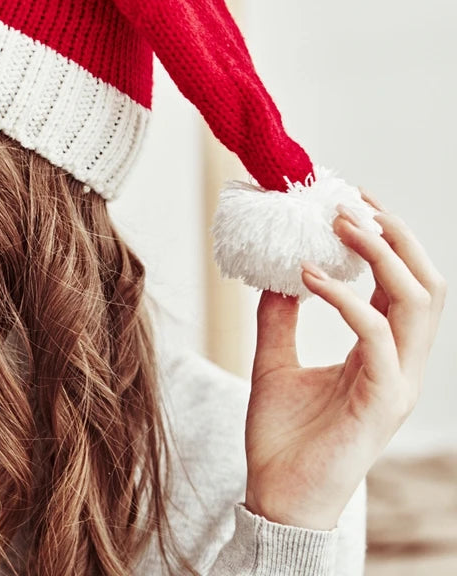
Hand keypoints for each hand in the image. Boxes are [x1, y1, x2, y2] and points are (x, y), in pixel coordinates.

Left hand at [242, 190, 445, 529]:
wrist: (275, 495)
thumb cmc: (282, 435)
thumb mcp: (274, 360)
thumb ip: (280, 318)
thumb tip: (276, 276)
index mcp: (380, 353)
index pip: (401, 286)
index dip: (385, 241)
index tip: (352, 203)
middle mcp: (398, 364)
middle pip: (424, 285)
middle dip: (395, 237)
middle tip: (350, 203)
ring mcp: (396, 384)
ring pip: (416, 303)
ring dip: (381, 256)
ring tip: (340, 224)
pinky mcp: (382, 402)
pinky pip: (377, 338)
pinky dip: (346, 299)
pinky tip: (308, 277)